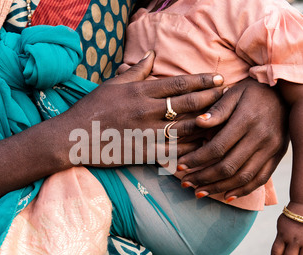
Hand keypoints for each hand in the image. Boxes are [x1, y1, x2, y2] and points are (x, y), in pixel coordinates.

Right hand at [67, 51, 225, 166]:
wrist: (75, 137)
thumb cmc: (93, 108)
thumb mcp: (113, 84)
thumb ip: (136, 71)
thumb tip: (152, 54)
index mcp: (140, 92)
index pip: (177, 84)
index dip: (200, 81)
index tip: (217, 79)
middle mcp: (147, 111)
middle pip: (186, 103)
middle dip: (210, 98)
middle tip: (228, 95)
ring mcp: (147, 133)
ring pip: (184, 128)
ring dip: (206, 123)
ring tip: (224, 120)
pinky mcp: (144, 152)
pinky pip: (173, 151)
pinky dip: (190, 149)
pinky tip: (204, 147)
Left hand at [177, 78, 288, 199]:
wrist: (289, 92)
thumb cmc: (253, 91)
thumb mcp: (234, 93)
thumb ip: (217, 110)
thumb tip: (198, 123)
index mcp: (246, 120)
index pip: (217, 148)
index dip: (196, 160)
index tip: (180, 166)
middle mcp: (261, 137)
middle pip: (228, 166)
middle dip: (203, 178)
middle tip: (185, 183)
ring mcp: (272, 149)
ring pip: (243, 177)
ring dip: (219, 188)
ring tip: (199, 193)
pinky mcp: (278, 156)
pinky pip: (260, 179)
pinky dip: (243, 190)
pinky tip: (226, 195)